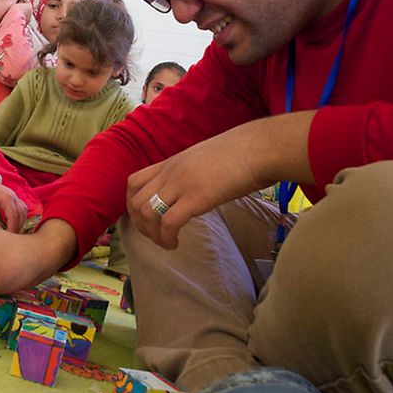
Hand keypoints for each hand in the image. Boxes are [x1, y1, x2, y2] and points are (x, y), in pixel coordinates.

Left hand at [0, 182, 27, 232]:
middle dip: (18, 226)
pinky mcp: (15, 199)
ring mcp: (16, 197)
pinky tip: (17, 223)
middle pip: (21, 214)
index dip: (12, 226)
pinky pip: (23, 208)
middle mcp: (14, 198)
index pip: (13, 215)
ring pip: (24, 211)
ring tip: (16, 231)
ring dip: (22, 221)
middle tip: (13, 236)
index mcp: (7, 199)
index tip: (10, 236)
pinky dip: (21, 216)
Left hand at [126, 111, 314, 249]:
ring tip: (167, 243)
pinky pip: (168, 223)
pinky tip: (176, 244)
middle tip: (156, 237)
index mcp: (171, 163)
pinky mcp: (196, 198)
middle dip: (141, 225)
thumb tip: (191, 191)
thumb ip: (190, 174)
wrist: (259, 148)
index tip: (146, 220)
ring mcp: (181, 184)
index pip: (134, 182)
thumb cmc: (241, 153)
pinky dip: (166, 238)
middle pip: (136, 201)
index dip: (133, 205)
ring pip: (146, 213)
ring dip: (152, 234)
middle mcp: (170, 172)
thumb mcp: (203, 160)